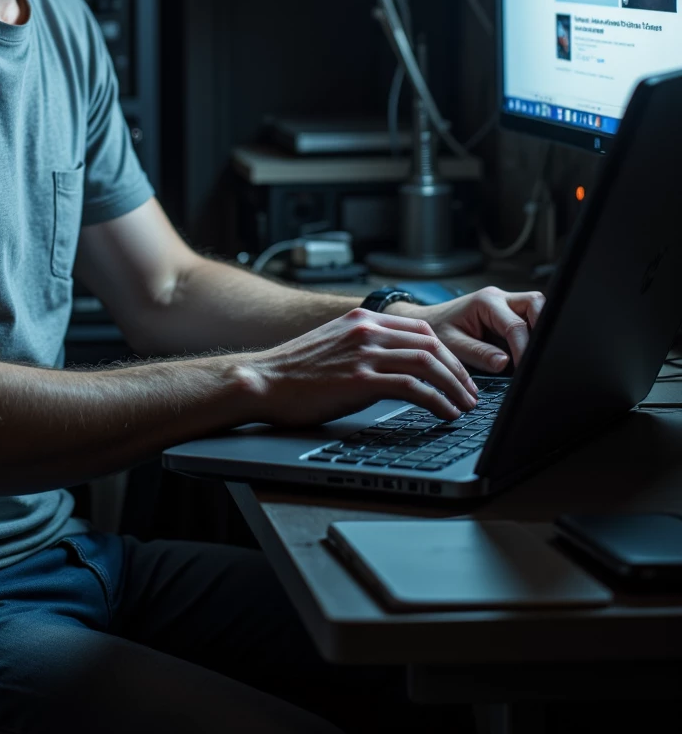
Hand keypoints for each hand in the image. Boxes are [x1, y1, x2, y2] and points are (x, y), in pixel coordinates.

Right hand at [249, 308, 478, 426]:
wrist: (261, 381)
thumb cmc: (293, 371)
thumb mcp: (333, 344)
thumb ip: (362, 345)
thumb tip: (390, 362)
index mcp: (362, 319)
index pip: (421, 330)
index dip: (447, 353)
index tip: (458, 374)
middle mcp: (367, 330)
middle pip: (431, 344)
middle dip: (458, 371)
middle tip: (471, 393)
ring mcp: (364, 353)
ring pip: (428, 363)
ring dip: (454, 386)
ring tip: (465, 406)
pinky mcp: (361, 379)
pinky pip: (413, 387)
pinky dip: (437, 401)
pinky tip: (445, 414)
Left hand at [387, 286, 543, 372]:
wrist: (424, 323)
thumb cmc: (436, 331)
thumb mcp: (452, 346)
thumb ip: (479, 354)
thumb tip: (505, 362)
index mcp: (485, 302)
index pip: (516, 325)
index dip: (524, 349)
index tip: (526, 369)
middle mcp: (499, 299)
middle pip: (537, 303)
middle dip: (544, 326)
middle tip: (539, 355)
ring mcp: (506, 305)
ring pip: (538, 308)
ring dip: (540, 329)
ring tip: (535, 355)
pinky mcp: (508, 315)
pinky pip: (529, 320)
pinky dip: (533, 335)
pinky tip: (527, 353)